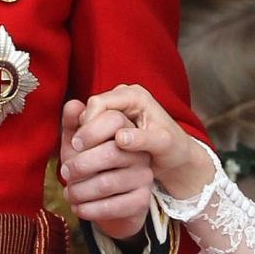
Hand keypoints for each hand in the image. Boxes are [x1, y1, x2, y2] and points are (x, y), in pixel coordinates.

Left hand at [60, 98, 152, 241]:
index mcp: (125, 131)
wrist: (108, 205)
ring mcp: (143, 176)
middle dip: (81, 165)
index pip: (114, 119)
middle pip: (110, 153)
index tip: (74, 144)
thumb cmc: (90, 168)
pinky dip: (89, 209)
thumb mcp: (77, 145)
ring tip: (68, 193)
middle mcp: (139, 152)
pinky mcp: (141, 201)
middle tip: (65, 173)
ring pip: (107, 183)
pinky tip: (78, 208)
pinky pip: (113, 206)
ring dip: (80, 191)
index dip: (91, 130)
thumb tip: (73, 104)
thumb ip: (73, 125)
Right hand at [68, 84, 214, 200]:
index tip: (81, 146)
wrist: (177, 156)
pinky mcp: (113, 120)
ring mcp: (118, 108)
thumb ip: (144, 140)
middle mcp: (124, 97)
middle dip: (84, 130)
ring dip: (85, 136)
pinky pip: (94, 126)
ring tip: (82, 157)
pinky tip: (89, 156)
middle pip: (92, 108)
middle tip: (77, 152)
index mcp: (136, 96)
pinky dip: (90, 140)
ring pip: (90, 118)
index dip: (88, 124)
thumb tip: (120, 139)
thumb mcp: (163, 145)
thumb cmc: (174, 149)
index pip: (100, 103)